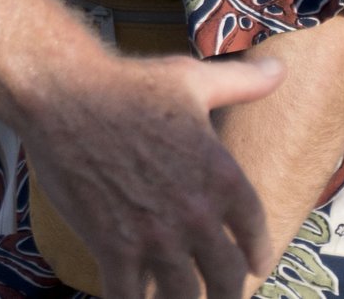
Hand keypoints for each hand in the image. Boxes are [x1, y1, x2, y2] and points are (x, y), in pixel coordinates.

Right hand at [22, 53, 282, 298]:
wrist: (62, 94)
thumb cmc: (125, 83)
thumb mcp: (191, 79)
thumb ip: (241, 82)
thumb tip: (280, 69)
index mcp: (224, 179)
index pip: (255, 235)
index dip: (257, 255)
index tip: (253, 265)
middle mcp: (198, 215)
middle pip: (226, 277)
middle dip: (225, 291)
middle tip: (219, 294)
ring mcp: (156, 236)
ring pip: (184, 294)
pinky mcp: (114, 247)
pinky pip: (130, 295)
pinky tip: (130, 297)